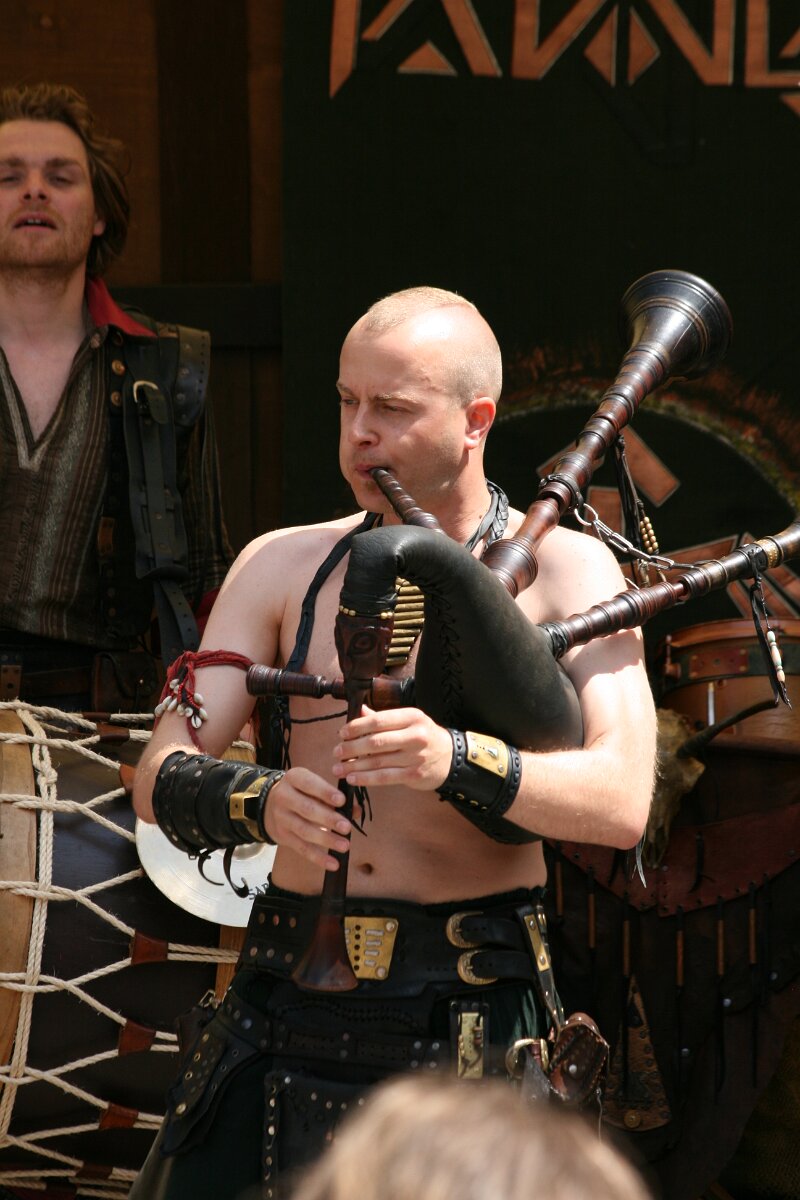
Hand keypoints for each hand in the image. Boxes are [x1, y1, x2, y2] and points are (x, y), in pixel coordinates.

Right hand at [263, 767, 351, 870]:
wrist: (269, 805)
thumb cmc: (301, 792)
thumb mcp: (314, 786)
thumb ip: (335, 797)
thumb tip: (356, 810)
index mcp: (293, 778)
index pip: (308, 784)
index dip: (325, 792)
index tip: (342, 800)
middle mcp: (284, 796)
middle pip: (307, 809)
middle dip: (328, 819)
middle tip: (347, 827)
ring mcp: (281, 818)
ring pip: (304, 830)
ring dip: (326, 840)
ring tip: (344, 846)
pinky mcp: (282, 836)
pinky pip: (301, 848)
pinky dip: (318, 858)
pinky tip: (333, 863)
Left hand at [332, 705, 452, 791]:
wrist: (451, 758)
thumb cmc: (425, 736)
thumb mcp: (409, 721)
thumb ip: (384, 717)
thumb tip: (360, 710)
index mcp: (411, 717)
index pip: (378, 720)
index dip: (356, 727)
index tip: (341, 733)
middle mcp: (414, 735)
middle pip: (375, 742)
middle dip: (351, 748)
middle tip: (337, 752)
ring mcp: (415, 757)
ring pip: (378, 761)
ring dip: (354, 766)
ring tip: (338, 768)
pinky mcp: (414, 774)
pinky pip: (384, 777)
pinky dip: (366, 779)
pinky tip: (353, 779)